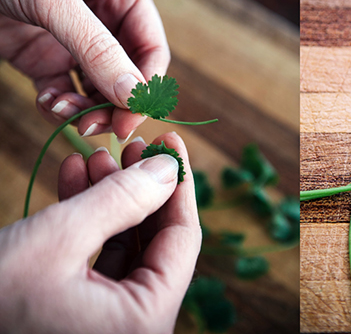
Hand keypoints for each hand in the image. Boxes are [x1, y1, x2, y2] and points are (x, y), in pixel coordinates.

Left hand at [0, 0, 169, 139]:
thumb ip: (95, 48)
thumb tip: (132, 95)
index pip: (151, 49)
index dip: (145, 87)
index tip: (130, 117)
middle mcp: (106, 20)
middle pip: (128, 76)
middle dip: (113, 104)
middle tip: (95, 126)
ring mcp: (77, 42)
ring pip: (99, 91)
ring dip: (85, 109)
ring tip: (60, 109)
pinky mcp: (46, 59)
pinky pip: (65, 92)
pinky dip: (59, 105)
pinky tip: (45, 101)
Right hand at [0, 132, 200, 333]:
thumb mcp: (59, 238)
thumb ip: (122, 199)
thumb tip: (169, 167)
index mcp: (142, 320)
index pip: (183, 239)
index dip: (180, 184)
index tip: (171, 141)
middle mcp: (133, 325)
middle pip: (156, 240)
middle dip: (140, 187)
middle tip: (131, 145)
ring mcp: (107, 320)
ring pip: (126, 243)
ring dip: (111, 197)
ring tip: (95, 155)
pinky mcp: (81, 311)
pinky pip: (99, 255)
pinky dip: (89, 218)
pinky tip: (75, 177)